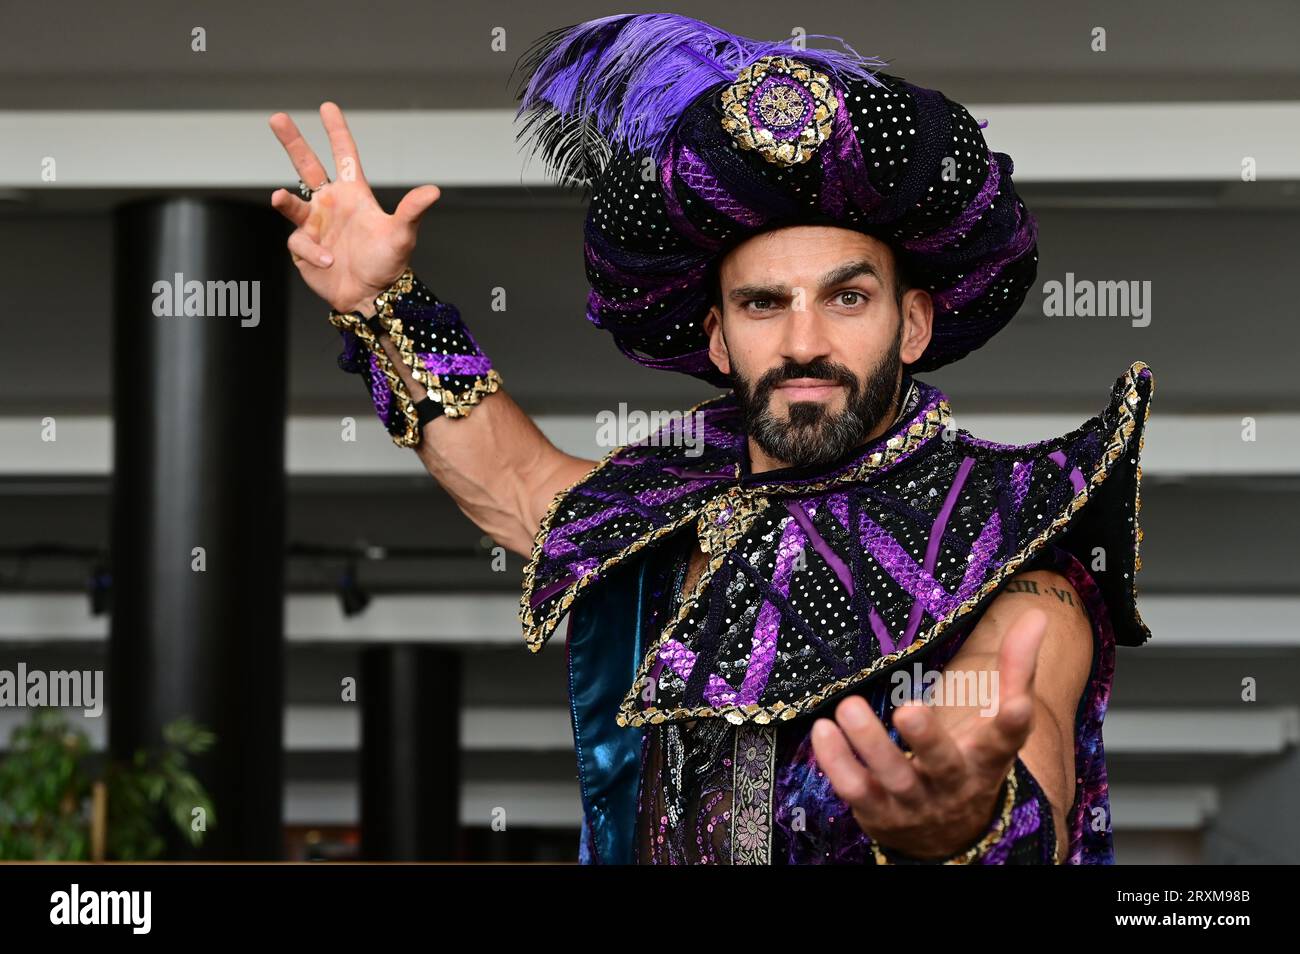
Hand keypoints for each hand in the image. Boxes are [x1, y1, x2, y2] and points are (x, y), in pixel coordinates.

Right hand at [267, 102, 442, 313]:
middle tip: (277, 118)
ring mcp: (314, 224)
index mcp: (353, 195)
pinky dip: (313, 252)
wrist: (370, 296)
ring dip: (284, 201)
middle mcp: (330, 204)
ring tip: (278, 198)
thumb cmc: (387, 264)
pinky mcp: (302, 246)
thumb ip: (412, 211)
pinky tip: (328, 260)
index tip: (328, 106)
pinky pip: (300, 242)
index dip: (336, 131)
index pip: (344, 155)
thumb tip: (434, 190)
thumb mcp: (401, 235)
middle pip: (306, 166)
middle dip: (292, 142)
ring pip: (289, 202)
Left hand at [811, 607, 1047, 858]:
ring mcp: (914, 802)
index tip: (1018, 706)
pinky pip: (855, 789)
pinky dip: (837, 762)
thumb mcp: (997, 722)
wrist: (950, 834)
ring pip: (891, 777)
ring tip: (849, 707)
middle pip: (942, 763)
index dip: (1013, 724)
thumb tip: (1036, 616)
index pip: (1005, 741)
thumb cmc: (972, 760)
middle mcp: (952, 784)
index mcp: (987, 759)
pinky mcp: (878, 812)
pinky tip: (822, 730)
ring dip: (869, 743)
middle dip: (926, 738)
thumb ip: (1015, 669)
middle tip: (908, 710)